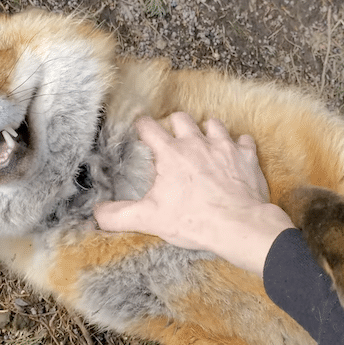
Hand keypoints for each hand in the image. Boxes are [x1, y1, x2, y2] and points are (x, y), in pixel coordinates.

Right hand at [94, 112, 294, 274]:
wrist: (238, 226)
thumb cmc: (195, 221)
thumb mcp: (149, 219)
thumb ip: (118, 215)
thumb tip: (97, 213)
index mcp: (171, 154)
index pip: (149, 127)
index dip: (142, 127)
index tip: (141, 132)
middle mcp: (197, 143)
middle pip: (181, 118)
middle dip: (175, 125)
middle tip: (173, 140)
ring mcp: (224, 147)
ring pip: (213, 123)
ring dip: (207, 131)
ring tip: (203, 144)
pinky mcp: (246, 157)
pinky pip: (244, 140)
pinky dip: (238, 145)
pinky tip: (234, 154)